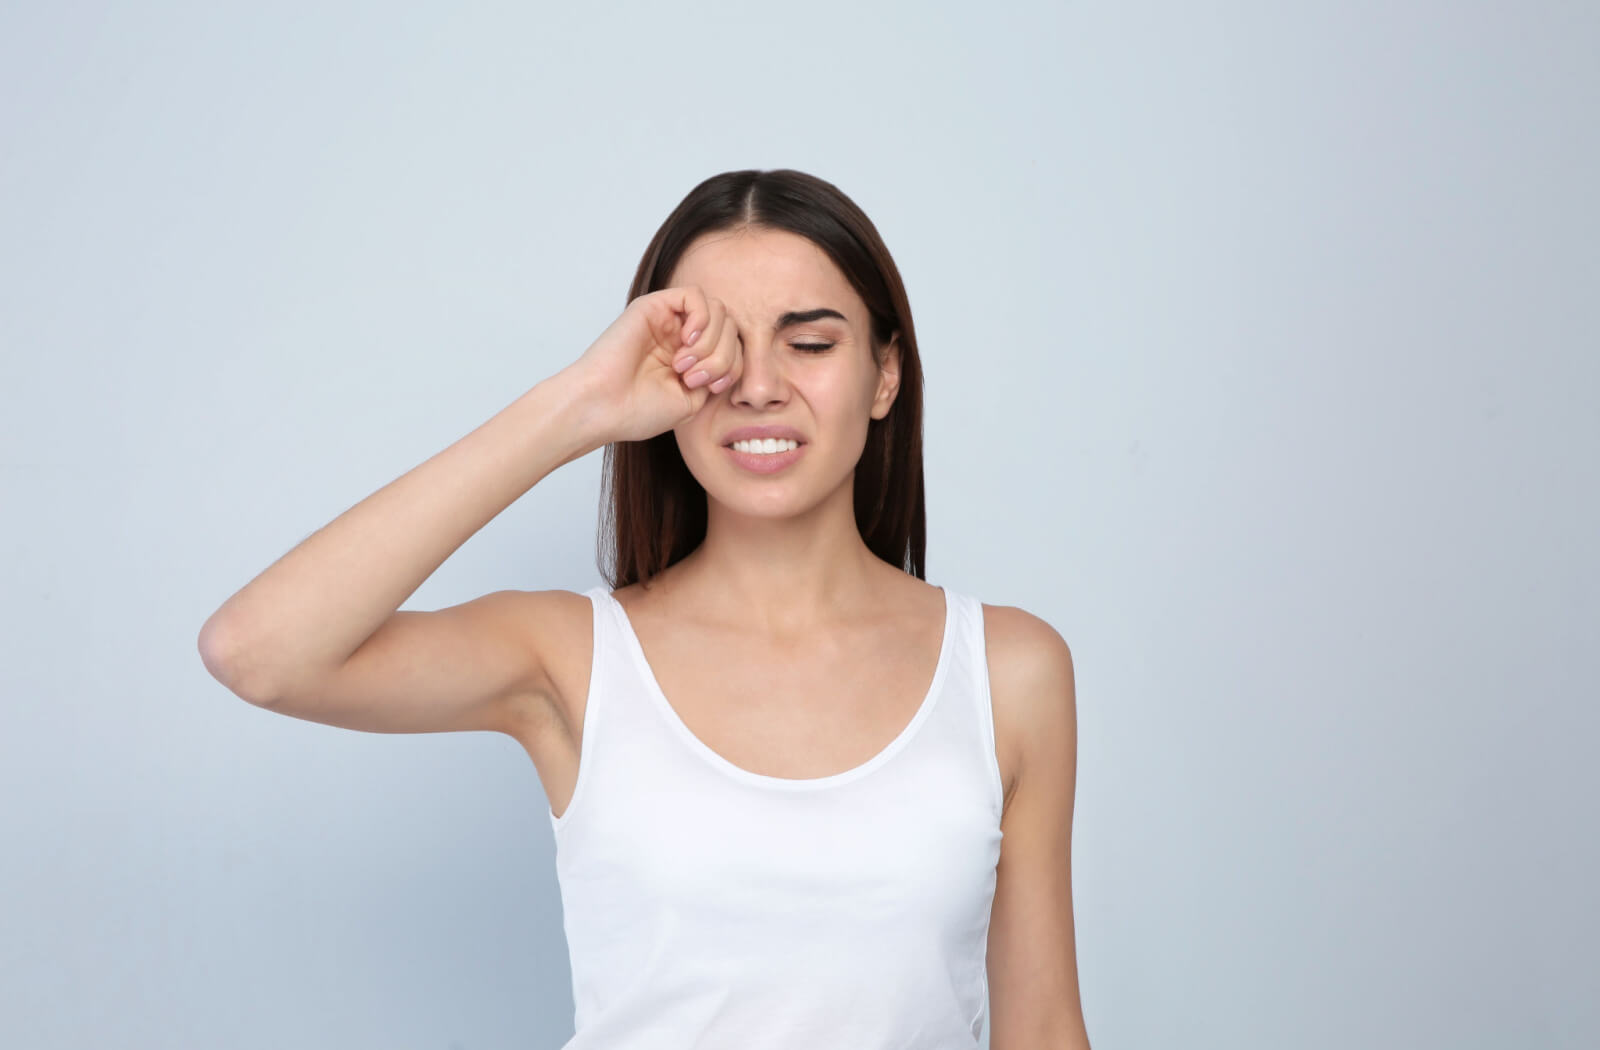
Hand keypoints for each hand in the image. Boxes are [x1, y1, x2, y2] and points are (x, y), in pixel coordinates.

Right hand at [565, 285, 743, 443]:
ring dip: (711, 343)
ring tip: (685, 365)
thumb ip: (717, 374)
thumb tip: (734, 353)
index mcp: (691, 358)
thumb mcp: (692, 400)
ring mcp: (668, 320)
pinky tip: (687, 341)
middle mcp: (681, 336)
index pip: (734, 347)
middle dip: (722, 357)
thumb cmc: (638, 410)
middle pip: (730, 328)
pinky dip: (701, 318)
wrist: (602, 407)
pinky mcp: (654, 305)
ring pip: (718, 311)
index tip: (709, 389)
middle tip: (694, 379)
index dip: (732, 367)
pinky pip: (695, 295)